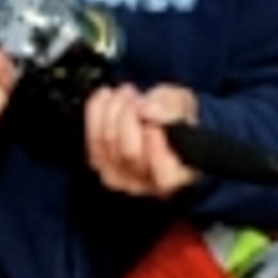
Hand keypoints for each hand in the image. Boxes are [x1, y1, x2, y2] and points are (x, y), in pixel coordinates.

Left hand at [83, 78, 202, 199]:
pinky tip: (106, 96)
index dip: (156, 151)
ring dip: (115, 110)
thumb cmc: (175, 117)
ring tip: (127, 94)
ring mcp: (121, 178)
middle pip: (131, 154)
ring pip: (108, 143)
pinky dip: (96, 111)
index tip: (153, 125)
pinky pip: (93, 137)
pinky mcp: (100, 165)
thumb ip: (172, 109)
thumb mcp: (184, 105)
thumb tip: (149, 111)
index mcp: (178, 175)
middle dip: (131, 117)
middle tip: (139, 99)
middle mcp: (148, 184)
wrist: (156, 119)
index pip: (165, 176)